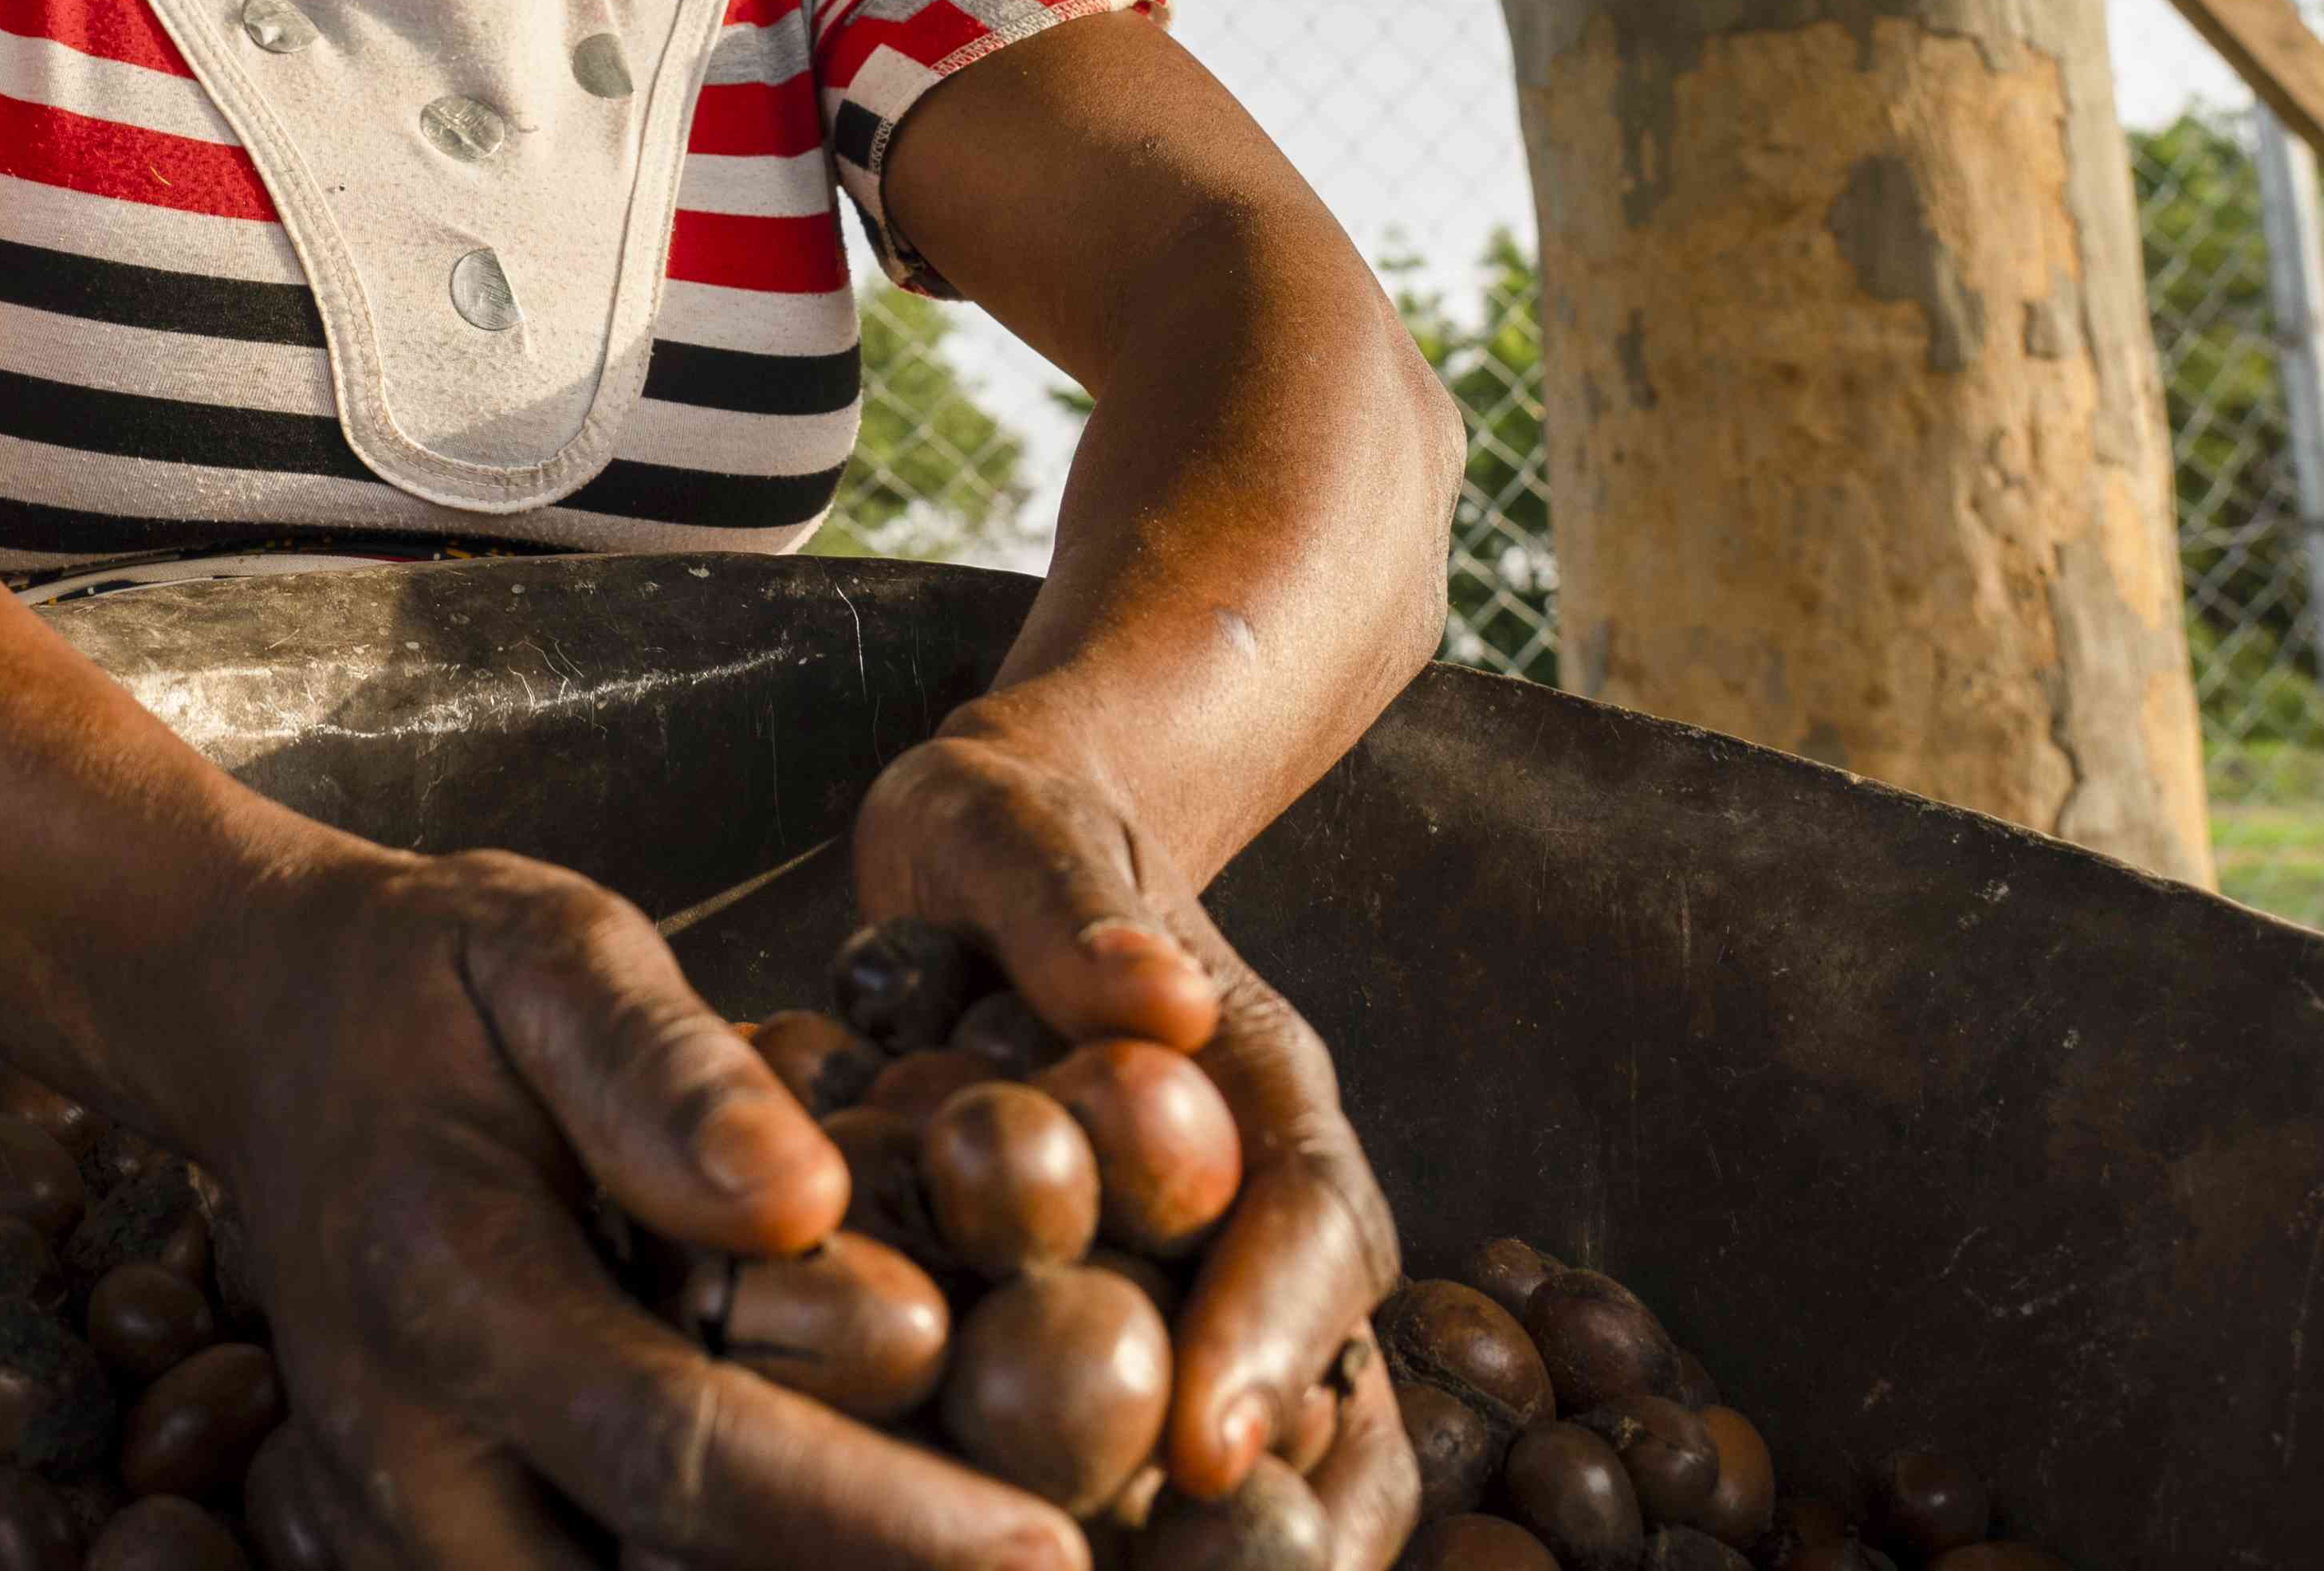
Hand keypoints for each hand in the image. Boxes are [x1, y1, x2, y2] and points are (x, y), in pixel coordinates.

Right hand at [193, 843, 1087, 1570]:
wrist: (264, 1029)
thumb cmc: (434, 979)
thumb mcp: (549, 948)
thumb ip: (665, 1069)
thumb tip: (801, 1203)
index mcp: (445, 1285)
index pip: (686, 1453)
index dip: (876, 1522)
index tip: (1050, 1554)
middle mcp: (405, 1448)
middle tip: (1055, 1561)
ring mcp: (395, 1521)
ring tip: (972, 1551)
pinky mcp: (421, 1549)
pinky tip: (854, 1539)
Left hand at [854, 708, 1415, 1561]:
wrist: (993, 839)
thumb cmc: (1000, 828)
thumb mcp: (1007, 826)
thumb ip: (1071, 908)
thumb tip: (1162, 1007)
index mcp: (1262, 1081)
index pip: (1311, 1221)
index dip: (1272, 1336)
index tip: (1206, 1445)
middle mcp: (1261, 1191)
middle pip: (1330, 1371)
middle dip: (1288, 1504)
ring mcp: (1207, 1263)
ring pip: (1280, 1435)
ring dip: (1239, 1541)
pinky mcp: (1134, 1314)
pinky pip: (1170, 1436)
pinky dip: (1150, 1519)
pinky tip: (1064, 1569)